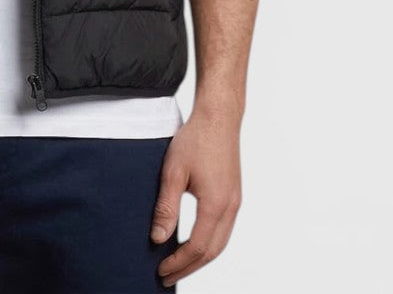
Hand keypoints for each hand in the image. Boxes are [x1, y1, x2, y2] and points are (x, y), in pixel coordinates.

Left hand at [151, 106, 242, 287]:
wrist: (218, 117)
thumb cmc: (195, 139)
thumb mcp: (173, 172)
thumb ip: (166, 207)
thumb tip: (158, 238)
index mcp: (216, 205)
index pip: (197, 248)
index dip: (178, 263)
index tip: (160, 270)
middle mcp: (230, 207)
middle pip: (212, 252)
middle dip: (189, 267)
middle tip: (167, 276)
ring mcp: (234, 201)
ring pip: (221, 242)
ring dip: (200, 258)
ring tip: (179, 264)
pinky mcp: (233, 194)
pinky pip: (224, 229)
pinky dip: (209, 243)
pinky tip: (194, 242)